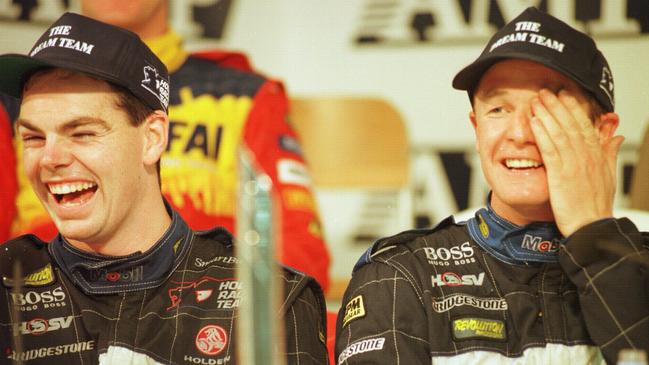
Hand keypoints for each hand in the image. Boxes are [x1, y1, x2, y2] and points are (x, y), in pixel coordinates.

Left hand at [529, 89, 623, 235]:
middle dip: (558, 106)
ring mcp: (574, 164)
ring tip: (537, 101)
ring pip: (560, 133)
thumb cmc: (596, 204)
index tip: (564, 95)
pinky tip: (534, 122)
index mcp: (597, 155)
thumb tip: (616, 137)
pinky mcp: (562, 175)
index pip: (585, 125)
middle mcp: (587, 156)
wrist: (591, 226)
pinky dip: (542, 134)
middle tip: (546, 91)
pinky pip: (550, 150)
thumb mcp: (607, 176)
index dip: (574, 108)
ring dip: (547, 114)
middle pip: (571, 124)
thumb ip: (609, 154)